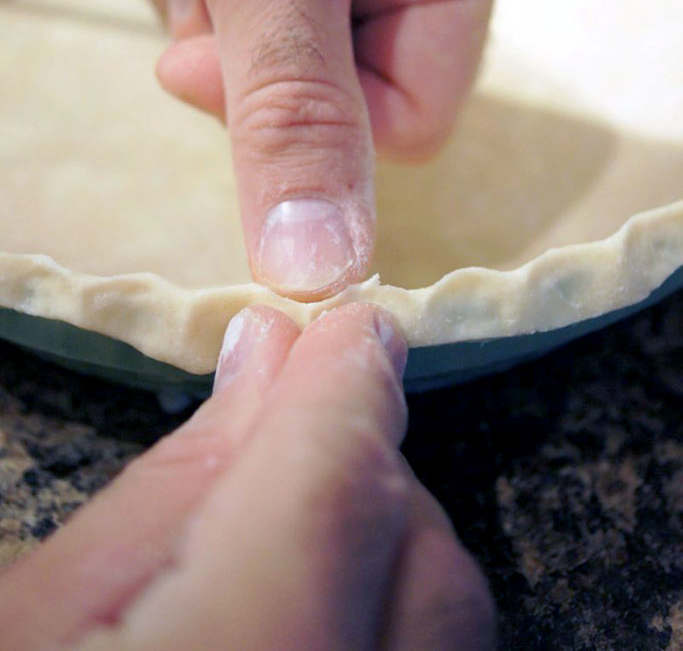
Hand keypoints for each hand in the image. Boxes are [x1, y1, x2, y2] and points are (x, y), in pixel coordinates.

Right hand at [0, 305, 494, 649]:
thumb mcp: (33, 620)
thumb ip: (174, 488)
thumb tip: (267, 359)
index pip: (337, 491)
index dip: (349, 386)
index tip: (352, 327)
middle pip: (426, 563)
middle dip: (366, 473)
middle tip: (284, 447)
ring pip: (450, 629)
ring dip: (385, 552)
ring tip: (280, 546)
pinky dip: (388, 625)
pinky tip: (309, 618)